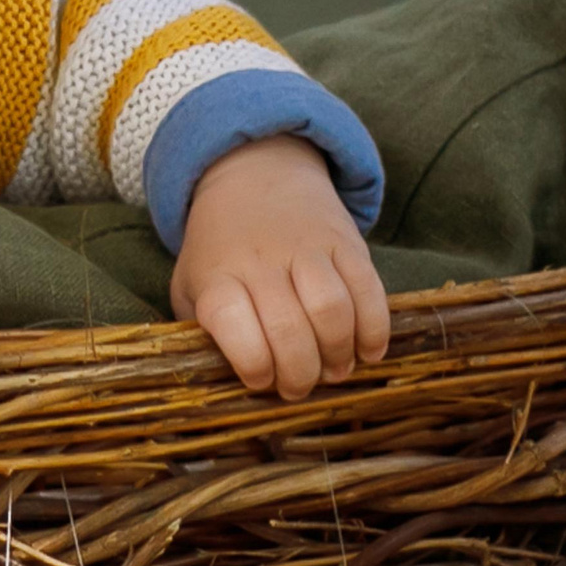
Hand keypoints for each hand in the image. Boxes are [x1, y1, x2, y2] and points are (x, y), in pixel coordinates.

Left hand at [171, 134, 388, 400]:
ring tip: (335, 371)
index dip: (251, 362)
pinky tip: (368, 351)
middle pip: (288, 327)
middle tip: (300, 390)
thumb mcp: (191, 284)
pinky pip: (369, 290)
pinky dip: (374, 328)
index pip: (230, 322)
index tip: (260, 381)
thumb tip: (220, 381)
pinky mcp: (346, 242)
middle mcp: (260, 260)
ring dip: (339, 353)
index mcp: (217, 275)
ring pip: (332, 309)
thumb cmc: (220, 249)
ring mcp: (306, 248)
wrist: (254, 176)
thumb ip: (200, 329)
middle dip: (300, 373)